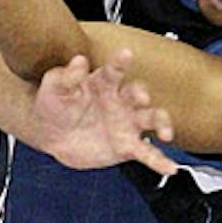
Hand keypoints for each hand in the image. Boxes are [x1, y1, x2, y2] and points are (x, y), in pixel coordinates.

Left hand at [31, 48, 177, 174]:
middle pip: (138, 93)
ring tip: (165, 134)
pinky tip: (170, 168)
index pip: (114, 71)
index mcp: (103, 83)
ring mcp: (127, 123)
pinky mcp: (127, 146)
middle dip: (142, 94)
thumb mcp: (54, 88)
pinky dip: (161, 161)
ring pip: (151, 119)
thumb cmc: (53, 105)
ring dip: (161, 123)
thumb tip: (79, 61)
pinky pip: (148, 154)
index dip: (120, 62)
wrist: (50, 136)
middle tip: (142, 97)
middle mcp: (120, 101)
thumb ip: (66, 77)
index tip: (126, 54)